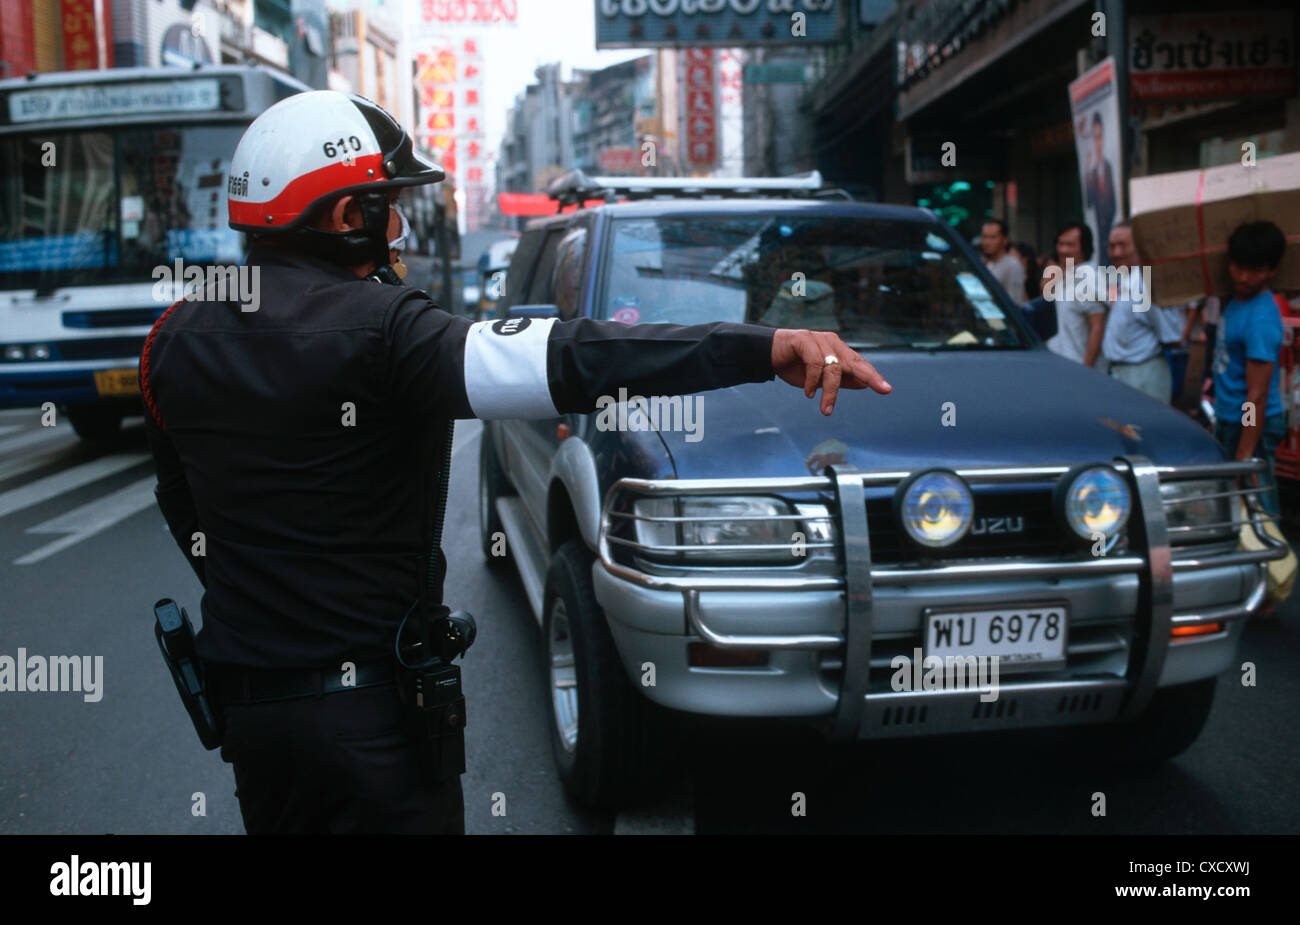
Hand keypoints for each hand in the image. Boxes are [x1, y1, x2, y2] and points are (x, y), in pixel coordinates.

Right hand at [770, 329, 890, 414]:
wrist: (768, 354)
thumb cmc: (794, 365)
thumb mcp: (820, 379)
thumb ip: (840, 380)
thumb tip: (864, 384)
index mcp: (838, 350)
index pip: (859, 364)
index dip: (873, 376)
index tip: (886, 389)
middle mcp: (831, 343)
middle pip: (854, 362)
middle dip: (869, 376)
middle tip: (882, 389)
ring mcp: (818, 339)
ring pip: (833, 368)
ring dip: (830, 392)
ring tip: (825, 410)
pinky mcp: (804, 339)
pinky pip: (814, 363)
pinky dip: (812, 381)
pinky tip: (809, 393)